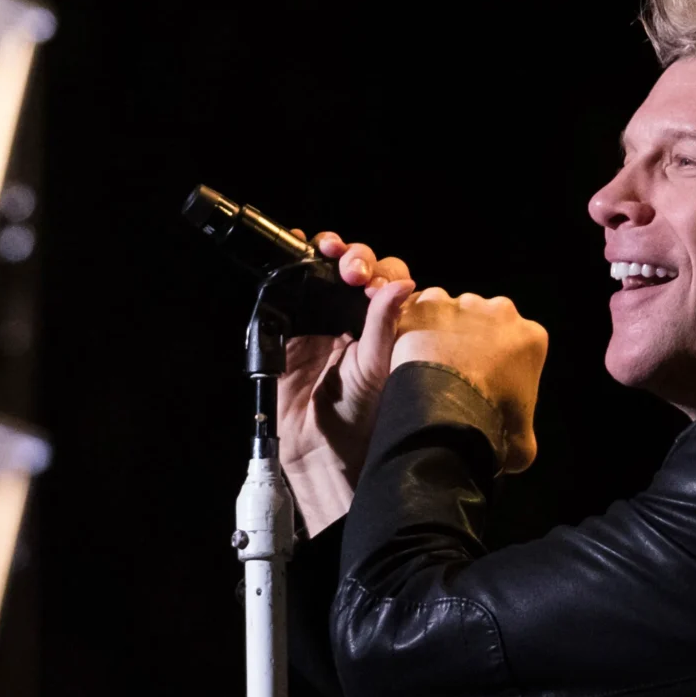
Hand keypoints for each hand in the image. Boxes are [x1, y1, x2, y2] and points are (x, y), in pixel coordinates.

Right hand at [278, 232, 412, 535]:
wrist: (322, 447)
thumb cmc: (363, 416)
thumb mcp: (379, 366)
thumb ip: (386, 324)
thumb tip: (404, 284)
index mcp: (386, 325)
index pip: (387, 280)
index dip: (379, 270)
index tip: (370, 280)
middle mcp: (356, 319)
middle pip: (356, 269)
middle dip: (353, 258)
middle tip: (349, 270)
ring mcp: (323, 322)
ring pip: (325, 274)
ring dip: (326, 254)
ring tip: (324, 250)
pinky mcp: (294, 329)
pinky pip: (292, 291)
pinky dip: (292, 268)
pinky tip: (296, 249)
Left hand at [392, 288, 547, 472]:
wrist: (444, 416)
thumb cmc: (486, 428)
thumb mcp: (521, 443)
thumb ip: (522, 431)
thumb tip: (516, 445)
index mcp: (532, 337)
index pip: (516, 342)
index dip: (497, 360)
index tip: (481, 379)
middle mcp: (502, 311)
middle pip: (484, 320)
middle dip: (470, 338)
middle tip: (451, 370)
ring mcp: (463, 304)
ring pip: (451, 310)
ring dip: (440, 327)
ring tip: (426, 361)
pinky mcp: (428, 304)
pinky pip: (418, 308)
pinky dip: (411, 325)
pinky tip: (406, 350)